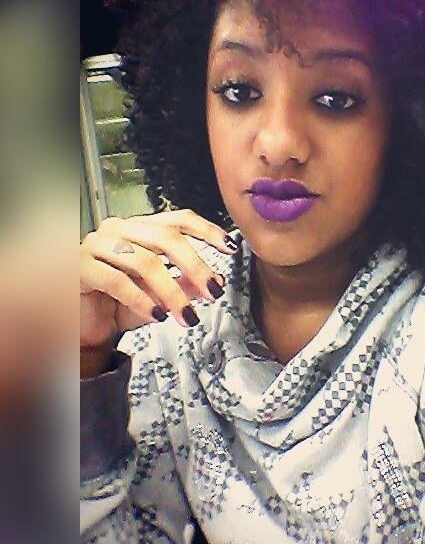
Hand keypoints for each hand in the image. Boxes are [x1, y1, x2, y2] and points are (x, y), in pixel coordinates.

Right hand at [80, 209, 236, 376]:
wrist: (74, 323)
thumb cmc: (117, 304)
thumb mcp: (157, 296)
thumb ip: (183, 285)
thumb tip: (213, 282)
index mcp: (140, 228)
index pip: (178, 219)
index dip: (207, 231)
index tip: (230, 248)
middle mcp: (119, 229)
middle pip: (166, 238)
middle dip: (196, 266)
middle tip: (215, 291)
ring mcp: (96, 244)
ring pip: (145, 261)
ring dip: (172, 291)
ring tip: (188, 315)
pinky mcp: (78, 266)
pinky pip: (116, 280)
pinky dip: (141, 299)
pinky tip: (158, 315)